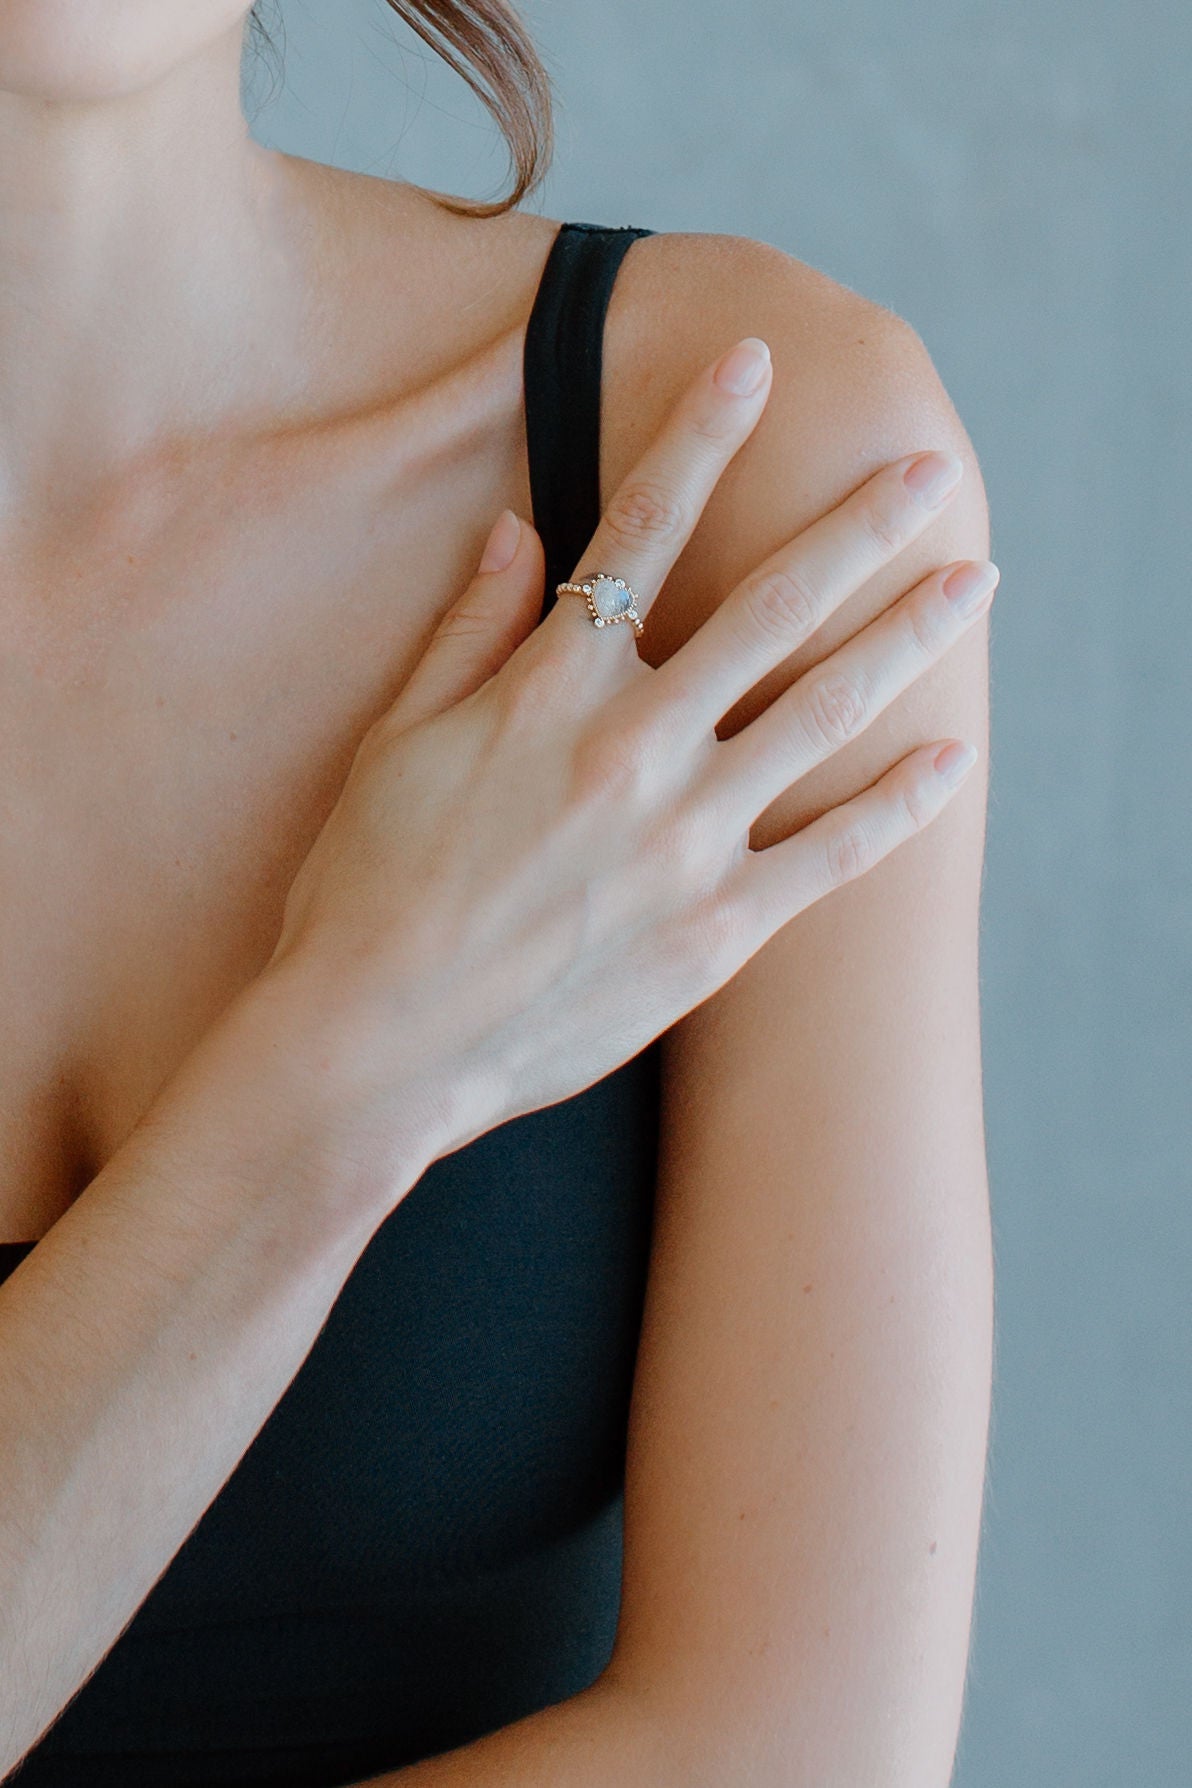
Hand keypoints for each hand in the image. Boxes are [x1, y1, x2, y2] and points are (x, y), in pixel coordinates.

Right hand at [264, 336, 997, 1164]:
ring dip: (910, 636)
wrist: (375, 1047)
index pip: (640, 529)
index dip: (701, 434)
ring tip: (974, 581)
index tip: (756, 361)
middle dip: (859, 525)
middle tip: (930, 470)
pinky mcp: (719, 931)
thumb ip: (466, 630)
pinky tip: (953, 755)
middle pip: (772, 607)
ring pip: (826, 713)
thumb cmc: (367, 891)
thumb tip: (518, 528)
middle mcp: (634, 749)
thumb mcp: (392, 743)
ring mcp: (687, 841)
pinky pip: (835, 856)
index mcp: (550, 692)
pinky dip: (901, 803)